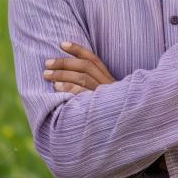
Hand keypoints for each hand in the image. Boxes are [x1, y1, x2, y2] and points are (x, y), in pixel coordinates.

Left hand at [42, 42, 167, 170]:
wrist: (131, 133)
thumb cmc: (113, 115)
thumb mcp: (106, 98)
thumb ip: (93, 86)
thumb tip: (68, 78)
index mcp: (110, 80)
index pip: (93, 59)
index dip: (78, 50)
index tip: (61, 44)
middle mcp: (109, 85)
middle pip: (85, 67)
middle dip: (64, 63)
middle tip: (47, 63)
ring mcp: (105, 96)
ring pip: (83, 78)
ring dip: (62, 75)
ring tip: (47, 75)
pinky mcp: (101, 108)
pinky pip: (84, 95)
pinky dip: (70, 89)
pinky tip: (57, 88)